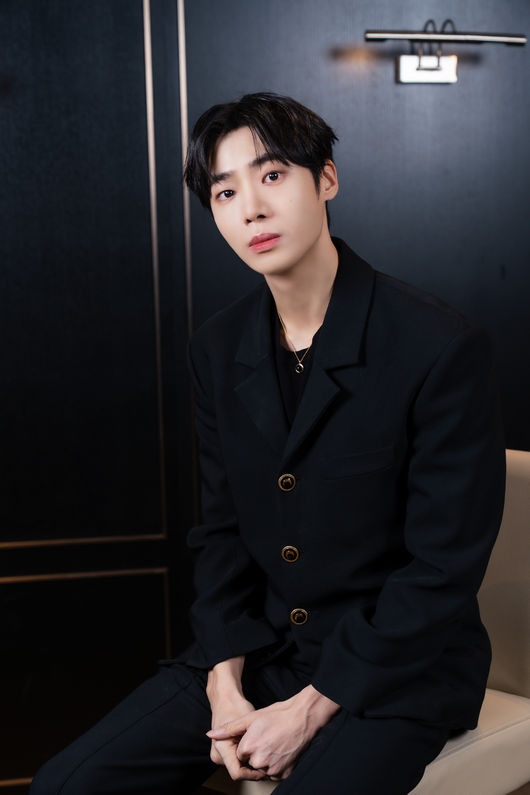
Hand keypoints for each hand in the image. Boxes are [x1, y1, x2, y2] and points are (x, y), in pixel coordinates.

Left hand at [207, 685, 340, 780]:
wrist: (302, 718)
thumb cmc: (277, 715)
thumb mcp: (250, 718)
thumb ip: (229, 729)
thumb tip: (211, 734)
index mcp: (248, 748)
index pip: (240, 754)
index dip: (247, 744)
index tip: (256, 735)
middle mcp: (259, 761)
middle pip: (250, 763)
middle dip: (255, 754)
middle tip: (266, 738)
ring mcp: (272, 769)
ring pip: (262, 769)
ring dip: (265, 761)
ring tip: (274, 743)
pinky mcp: (284, 774)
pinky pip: (274, 774)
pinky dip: (276, 766)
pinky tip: (280, 751)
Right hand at [208, 691, 268, 780]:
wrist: (226, 700)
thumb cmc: (237, 708)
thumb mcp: (247, 725)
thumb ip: (252, 745)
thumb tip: (262, 763)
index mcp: (221, 749)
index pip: (237, 773)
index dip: (253, 774)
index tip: (266, 770)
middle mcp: (217, 755)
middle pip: (238, 771)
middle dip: (253, 769)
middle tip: (268, 762)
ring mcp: (219, 756)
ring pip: (238, 768)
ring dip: (250, 764)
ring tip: (262, 754)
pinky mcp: (223, 754)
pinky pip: (237, 762)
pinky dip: (247, 759)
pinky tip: (256, 751)